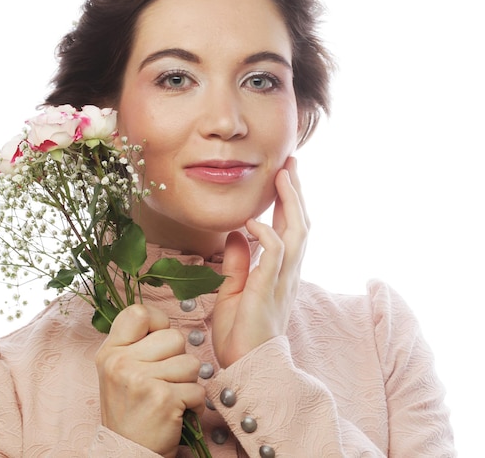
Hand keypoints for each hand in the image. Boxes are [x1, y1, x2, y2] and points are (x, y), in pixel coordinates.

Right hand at [95, 304, 204, 457]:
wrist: (127, 453)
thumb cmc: (129, 411)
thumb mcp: (117, 371)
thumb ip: (135, 344)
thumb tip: (163, 323)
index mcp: (110, 352)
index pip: (139, 312)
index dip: (158, 321)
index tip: (159, 338)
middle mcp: (121, 362)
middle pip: (174, 337)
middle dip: (178, 358)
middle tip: (164, 379)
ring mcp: (141, 380)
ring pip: (190, 362)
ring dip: (187, 381)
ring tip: (170, 396)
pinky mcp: (163, 399)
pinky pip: (197, 388)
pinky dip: (194, 403)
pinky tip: (177, 411)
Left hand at [212, 156, 308, 367]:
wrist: (245, 368)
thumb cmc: (241, 334)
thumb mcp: (233, 290)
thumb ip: (238, 262)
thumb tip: (236, 233)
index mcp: (279, 272)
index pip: (289, 230)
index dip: (288, 203)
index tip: (284, 177)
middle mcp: (287, 274)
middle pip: (299, 225)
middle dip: (296, 193)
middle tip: (290, 164)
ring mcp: (281, 282)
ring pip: (295, 234)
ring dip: (290, 203)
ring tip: (283, 176)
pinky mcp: (268, 291)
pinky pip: (275, 255)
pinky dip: (267, 235)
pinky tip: (253, 221)